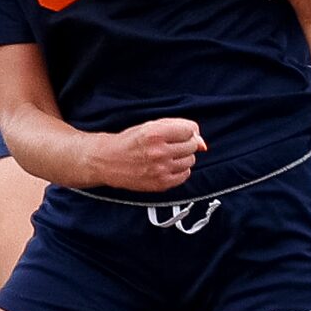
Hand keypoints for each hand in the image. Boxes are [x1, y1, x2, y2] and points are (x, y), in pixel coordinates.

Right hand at [89, 117, 204, 192]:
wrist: (107, 161)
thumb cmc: (129, 141)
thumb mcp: (150, 126)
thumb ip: (178, 128)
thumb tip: (203, 144)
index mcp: (155, 133)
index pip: (190, 130)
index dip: (185, 131)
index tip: (177, 133)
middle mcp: (159, 152)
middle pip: (192, 146)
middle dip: (184, 144)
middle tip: (170, 145)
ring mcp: (160, 169)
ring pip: (190, 161)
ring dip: (182, 157)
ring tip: (167, 156)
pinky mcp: (160, 183)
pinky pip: (185, 175)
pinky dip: (180, 170)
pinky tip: (167, 166)